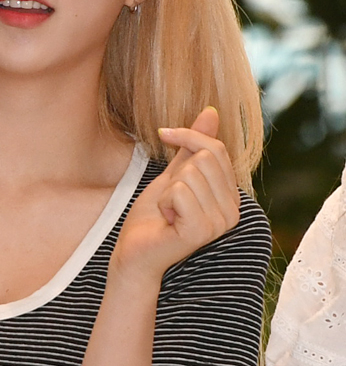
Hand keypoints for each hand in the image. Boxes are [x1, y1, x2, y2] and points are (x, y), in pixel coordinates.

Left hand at [110, 107, 240, 280]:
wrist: (134, 253)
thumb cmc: (152, 218)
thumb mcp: (173, 175)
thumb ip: (193, 147)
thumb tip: (211, 112)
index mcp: (230, 197)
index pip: (216, 148)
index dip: (186, 137)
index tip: (165, 135)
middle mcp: (233, 211)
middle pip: (204, 158)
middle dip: (175, 173)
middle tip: (168, 200)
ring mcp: (220, 223)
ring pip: (189, 174)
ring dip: (167, 191)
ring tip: (167, 214)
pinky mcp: (202, 230)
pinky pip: (179, 192)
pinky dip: (163, 202)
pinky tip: (165, 222)